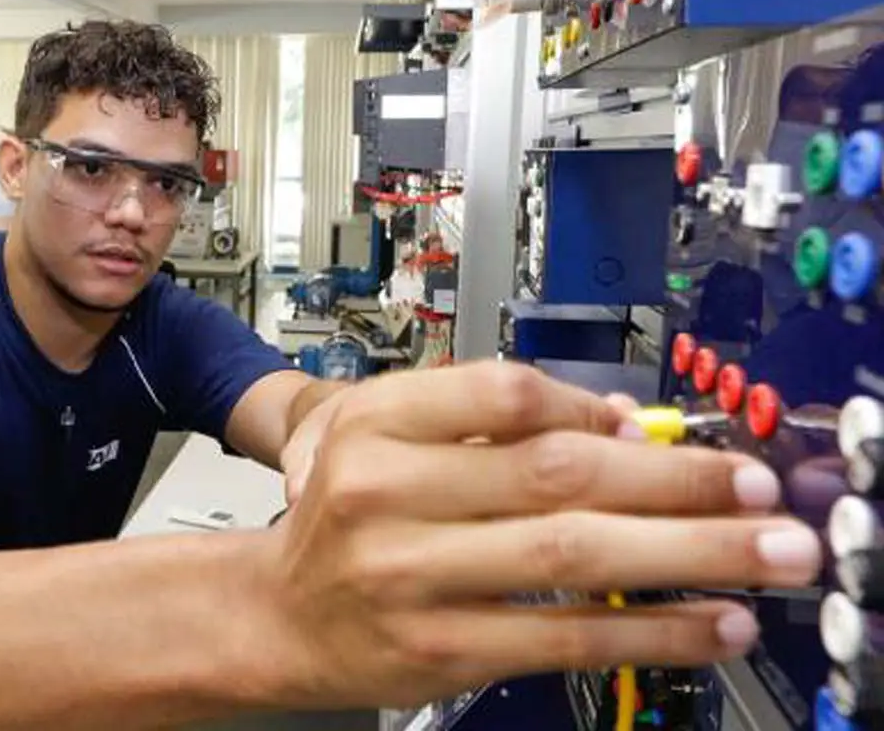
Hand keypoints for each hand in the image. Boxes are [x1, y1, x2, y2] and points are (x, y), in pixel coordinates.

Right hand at [255, 361, 820, 709]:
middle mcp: (384, 493)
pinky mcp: (439, 649)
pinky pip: (562, 637)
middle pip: (555, 473)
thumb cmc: (344, 516)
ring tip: (764, 554)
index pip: (503, 395)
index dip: (596, 408)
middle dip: (675, 480)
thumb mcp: (384, 437)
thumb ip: (484, 420)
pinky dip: (646, 629)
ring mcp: (410, 576)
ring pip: (570, 554)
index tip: (665, 430)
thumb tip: (618, 424)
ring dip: (685, 553)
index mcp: (374, 424)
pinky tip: (706, 622)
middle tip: (757, 488)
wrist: (279, 612)